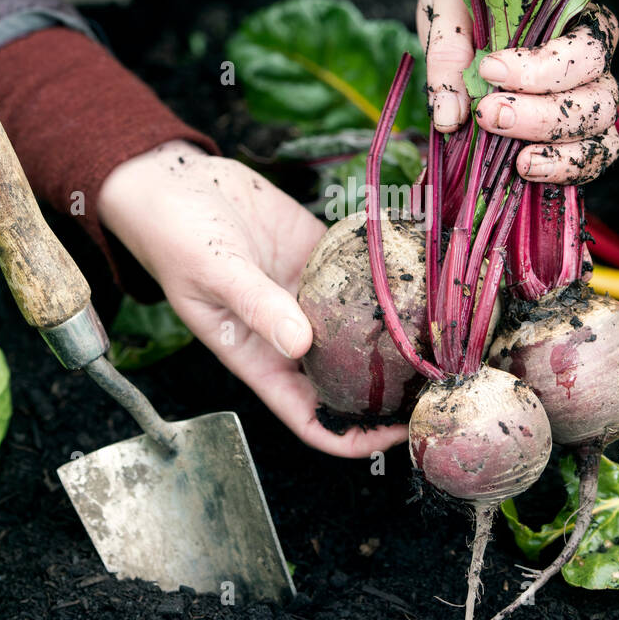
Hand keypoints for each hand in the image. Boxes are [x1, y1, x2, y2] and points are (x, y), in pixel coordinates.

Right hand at [99, 141, 409, 457]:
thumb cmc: (175, 237)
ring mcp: (308, 295)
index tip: (395, 434)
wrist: (174, 181)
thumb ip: (256, 305)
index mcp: (258, 356)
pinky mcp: (320, 255)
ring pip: (361, 329)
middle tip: (440, 382)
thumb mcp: (212, 273)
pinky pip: (361, 275)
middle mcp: (290, 334)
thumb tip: (299, 343)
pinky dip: (388, 277)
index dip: (352, 437)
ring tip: (444, 336)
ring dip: (397, 335)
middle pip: (349, 380)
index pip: (310, 417)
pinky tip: (422, 276)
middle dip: (390, 390)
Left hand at [382, 0, 618, 182]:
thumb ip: (449, 55)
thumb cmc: (463, 2)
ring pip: (600, 135)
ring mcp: (585, 103)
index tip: (490, 69)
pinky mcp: (569, 136)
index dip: (545, 67)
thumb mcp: (449, 12)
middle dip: (545, 115)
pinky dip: (562, 171)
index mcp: (577, 19)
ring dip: (561, 152)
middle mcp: (591, 64)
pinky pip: (587, 161)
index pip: (586, 48)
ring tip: (518, 160)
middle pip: (598, 99)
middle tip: (489, 114)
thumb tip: (450, 117)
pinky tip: (525, 168)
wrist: (456, 13)